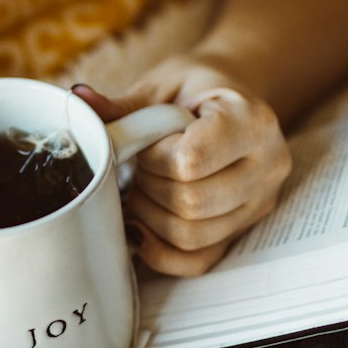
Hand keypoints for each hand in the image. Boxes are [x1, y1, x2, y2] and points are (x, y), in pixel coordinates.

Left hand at [74, 56, 291, 274]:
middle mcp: (268, 165)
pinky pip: (197, 262)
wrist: (232, 101)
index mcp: (252, 121)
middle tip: (142, 165)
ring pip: (191, 236)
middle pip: (192, 202)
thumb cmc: (197, 89)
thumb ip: (126, 106)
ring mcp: (260, 204)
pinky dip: (159, 249)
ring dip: (151, 215)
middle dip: (150, 186)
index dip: (153, 156)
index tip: (148, 139)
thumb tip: (80, 101)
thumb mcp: (164, 86)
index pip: (192, 159)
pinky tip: (142, 222)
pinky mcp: (243, 230)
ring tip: (145, 186)